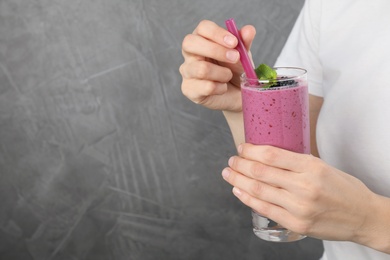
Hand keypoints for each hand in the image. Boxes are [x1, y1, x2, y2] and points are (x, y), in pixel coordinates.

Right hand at [179, 20, 255, 111]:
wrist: (237, 94)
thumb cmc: (235, 70)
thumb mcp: (243, 55)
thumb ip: (245, 42)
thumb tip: (248, 30)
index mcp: (202, 38)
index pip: (203, 28)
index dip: (217, 33)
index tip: (234, 43)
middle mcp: (190, 53)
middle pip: (190, 43)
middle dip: (216, 50)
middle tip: (235, 58)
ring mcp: (187, 71)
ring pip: (201, 68)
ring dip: (222, 73)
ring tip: (229, 76)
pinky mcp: (188, 89)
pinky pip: (206, 87)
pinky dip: (221, 88)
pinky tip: (223, 88)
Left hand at [222, 143, 389, 249]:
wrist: (362, 216)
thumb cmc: (342, 188)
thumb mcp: (322, 166)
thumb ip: (296, 162)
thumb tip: (266, 155)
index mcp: (312, 167)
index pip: (272, 155)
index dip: (251, 150)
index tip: (242, 147)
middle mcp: (304, 187)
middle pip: (261, 172)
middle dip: (240, 164)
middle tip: (232, 159)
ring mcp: (299, 207)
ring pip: (258, 190)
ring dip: (238, 180)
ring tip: (229, 173)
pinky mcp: (296, 224)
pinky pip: (265, 209)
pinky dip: (247, 199)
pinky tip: (238, 191)